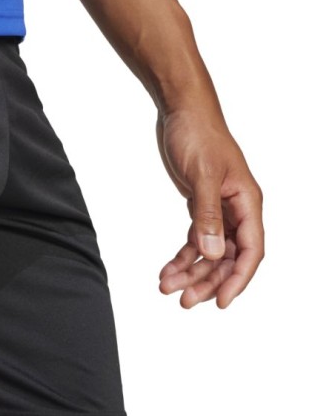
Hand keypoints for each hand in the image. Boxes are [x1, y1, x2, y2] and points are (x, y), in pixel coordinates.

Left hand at [155, 105, 263, 308]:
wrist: (181, 112)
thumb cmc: (198, 136)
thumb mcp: (201, 176)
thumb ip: (207, 216)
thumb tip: (213, 253)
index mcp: (247, 202)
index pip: (251, 251)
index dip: (237, 279)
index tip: (220, 302)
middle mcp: (237, 210)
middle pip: (229, 258)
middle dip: (207, 281)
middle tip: (182, 301)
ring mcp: (219, 209)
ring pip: (210, 252)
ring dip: (191, 272)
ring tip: (166, 287)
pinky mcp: (200, 207)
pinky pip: (195, 240)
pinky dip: (182, 257)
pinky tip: (166, 270)